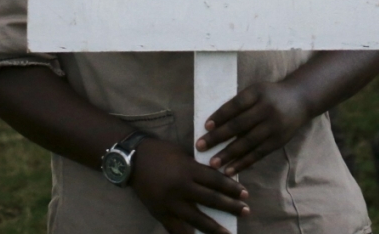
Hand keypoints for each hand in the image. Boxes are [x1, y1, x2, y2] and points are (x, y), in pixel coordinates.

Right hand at [130, 139, 248, 233]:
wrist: (132, 159)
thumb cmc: (159, 152)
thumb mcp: (182, 154)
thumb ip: (198, 168)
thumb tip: (218, 180)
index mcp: (187, 169)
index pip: (215, 181)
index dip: (232, 188)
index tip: (245, 195)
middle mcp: (180, 188)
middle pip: (211, 200)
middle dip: (231, 207)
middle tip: (246, 211)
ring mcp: (169, 203)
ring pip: (197, 219)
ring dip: (215, 228)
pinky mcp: (159, 213)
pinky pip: (176, 229)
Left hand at [195, 81, 308, 176]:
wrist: (300, 100)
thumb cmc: (270, 95)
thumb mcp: (256, 91)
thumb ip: (239, 103)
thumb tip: (214, 123)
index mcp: (258, 93)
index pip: (236, 105)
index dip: (220, 116)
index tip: (206, 126)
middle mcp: (267, 109)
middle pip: (239, 125)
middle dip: (218, 137)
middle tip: (200, 146)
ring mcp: (274, 127)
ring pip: (247, 143)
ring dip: (228, 154)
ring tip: (212, 163)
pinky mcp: (278, 141)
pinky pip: (258, 154)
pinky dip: (242, 163)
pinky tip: (229, 170)